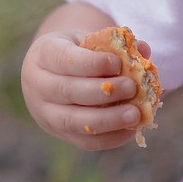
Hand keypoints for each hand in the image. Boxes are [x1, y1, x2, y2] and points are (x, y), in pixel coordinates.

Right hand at [21, 29, 151, 150]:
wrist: (51, 73)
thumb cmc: (76, 52)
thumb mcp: (89, 40)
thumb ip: (114, 44)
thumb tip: (144, 49)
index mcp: (44, 54)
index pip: (65, 60)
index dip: (92, 63)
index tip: (118, 62)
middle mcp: (38, 85)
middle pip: (67, 91)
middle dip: (103, 91)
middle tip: (132, 87)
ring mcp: (45, 113)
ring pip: (73, 121)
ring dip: (107, 120)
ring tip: (135, 114)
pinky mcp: (59, 133)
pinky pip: (84, 141)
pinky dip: (110, 137)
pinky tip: (131, 129)